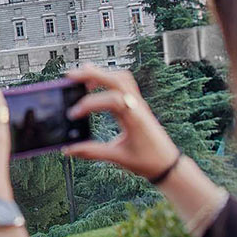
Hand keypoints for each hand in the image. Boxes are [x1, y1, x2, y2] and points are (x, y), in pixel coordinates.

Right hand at [63, 64, 179, 178]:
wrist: (167, 163)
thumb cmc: (148, 161)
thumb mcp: (118, 157)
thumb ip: (92, 152)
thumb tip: (69, 149)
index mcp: (134, 118)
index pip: (112, 100)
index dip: (89, 104)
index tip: (73, 114)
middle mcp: (137, 106)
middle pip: (116, 79)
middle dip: (92, 74)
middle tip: (70, 76)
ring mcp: (138, 103)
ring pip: (121, 78)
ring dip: (101, 74)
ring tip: (81, 77)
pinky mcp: (136, 104)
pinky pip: (123, 83)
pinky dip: (107, 79)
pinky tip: (95, 85)